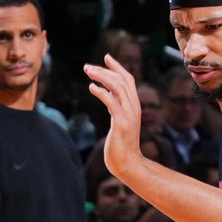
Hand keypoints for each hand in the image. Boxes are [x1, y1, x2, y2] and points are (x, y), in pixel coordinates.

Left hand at [84, 54, 143, 182]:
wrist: (128, 164)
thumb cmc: (121, 146)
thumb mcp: (118, 122)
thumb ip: (115, 109)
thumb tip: (107, 96)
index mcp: (133, 105)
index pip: (128, 79)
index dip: (117, 67)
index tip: (106, 57)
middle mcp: (133, 106)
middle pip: (122, 80)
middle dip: (105, 70)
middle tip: (87, 67)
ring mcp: (129, 114)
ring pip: (117, 87)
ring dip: (102, 77)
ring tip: (88, 72)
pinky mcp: (121, 123)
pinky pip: (112, 102)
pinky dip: (102, 93)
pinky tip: (91, 88)